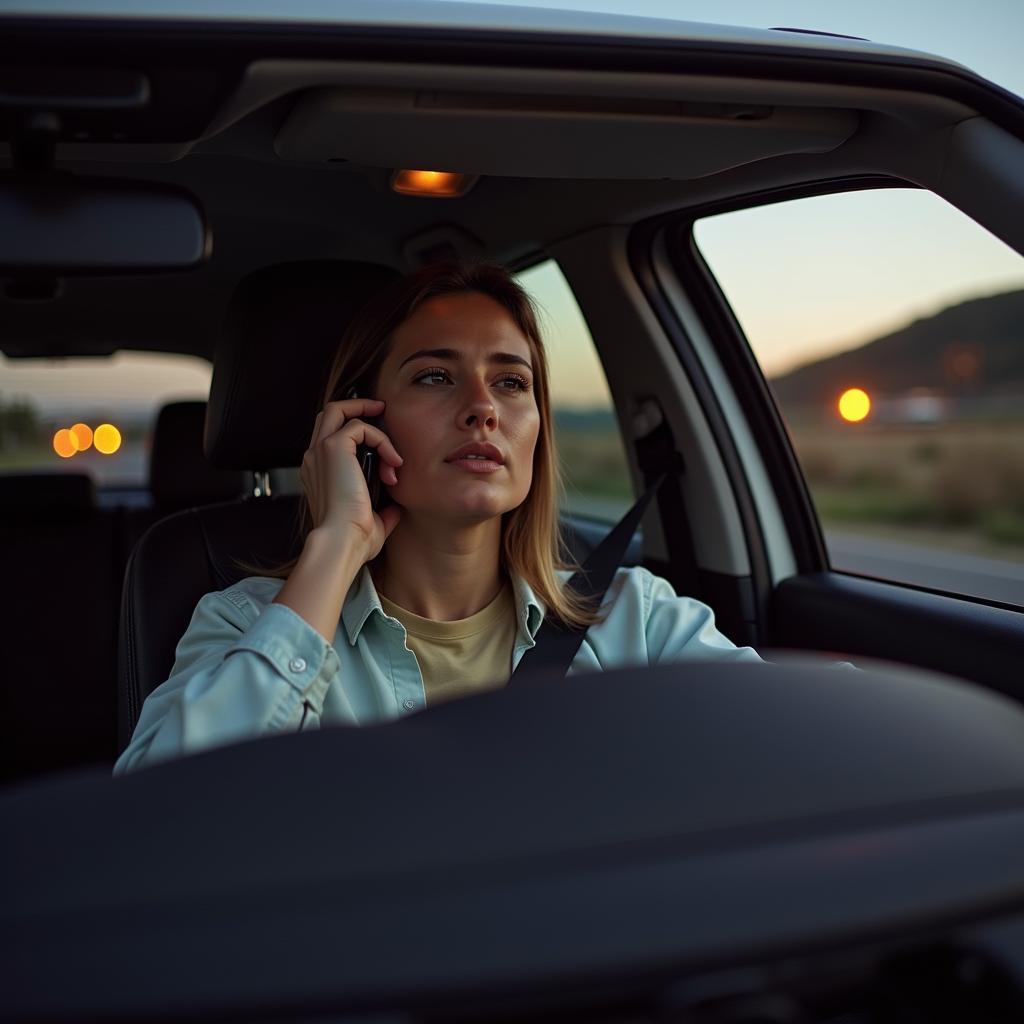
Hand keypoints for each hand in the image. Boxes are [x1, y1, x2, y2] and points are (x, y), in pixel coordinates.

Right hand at [300, 397, 403, 561]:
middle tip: (380, 410)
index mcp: (319, 475)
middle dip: (356, 406)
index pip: (329, 438)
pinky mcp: (333, 448)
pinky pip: (360, 426)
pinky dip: (381, 440)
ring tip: (389, 429)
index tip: (380, 441)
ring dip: (367, 413)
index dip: (354, 432)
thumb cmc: (353, 539)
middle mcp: (314, 459)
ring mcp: (320, 451)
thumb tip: (394, 508)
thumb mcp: (370, 522)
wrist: (343, 542)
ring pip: (338, 410)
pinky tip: (393, 462)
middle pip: (328, 414)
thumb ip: (380, 511)